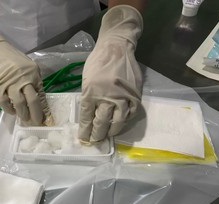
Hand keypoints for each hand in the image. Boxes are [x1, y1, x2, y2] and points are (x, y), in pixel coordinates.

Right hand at [0, 22, 51, 125]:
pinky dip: (9, 110)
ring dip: (23, 114)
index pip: (40, 93)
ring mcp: (10, 83)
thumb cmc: (12, 60)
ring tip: (24, 118)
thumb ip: (33, 81)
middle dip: (36, 114)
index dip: (43, 107)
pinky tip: (12, 112)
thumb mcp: (27, 67)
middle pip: (33, 100)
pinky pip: (5, 103)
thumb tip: (38, 100)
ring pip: (19, 103)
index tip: (44, 117)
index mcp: (34, 73)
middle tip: (36, 122)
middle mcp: (24, 78)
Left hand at [79, 5, 142, 142]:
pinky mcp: (134, 95)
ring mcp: (122, 97)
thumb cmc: (98, 62)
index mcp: (91, 92)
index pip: (86, 118)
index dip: (85, 131)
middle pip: (101, 123)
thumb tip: (90, 116)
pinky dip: (126, 121)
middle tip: (95, 141)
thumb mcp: (86, 80)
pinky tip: (120, 123)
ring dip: (112, 132)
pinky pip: (131, 114)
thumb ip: (88, 98)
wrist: (117, 47)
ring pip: (118, 122)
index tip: (84, 138)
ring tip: (107, 136)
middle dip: (97, 135)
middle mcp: (106, 97)